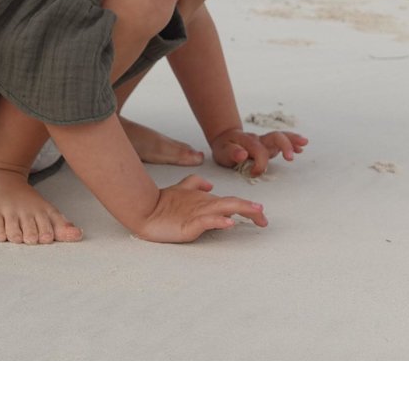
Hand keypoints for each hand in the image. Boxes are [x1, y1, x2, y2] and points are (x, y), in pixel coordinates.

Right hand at [135, 174, 267, 243]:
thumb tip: (210, 185)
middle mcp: (204, 204)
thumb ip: (195, 184)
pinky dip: (219, 221)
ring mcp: (197, 213)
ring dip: (242, 209)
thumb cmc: (162, 202)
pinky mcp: (189, 224)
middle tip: (264, 218)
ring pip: (224, 208)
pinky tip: (229, 223)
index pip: (230, 201)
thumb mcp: (181, 189)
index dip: (247, 206)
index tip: (260, 214)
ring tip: (257, 213)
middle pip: (232, 203)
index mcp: (204, 198)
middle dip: (251, 210)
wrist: (144, 209)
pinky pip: (207, 221)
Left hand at [210, 127, 307, 176]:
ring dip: (292, 140)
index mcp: (247, 141)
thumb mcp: (222, 151)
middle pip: (274, 137)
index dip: (258, 164)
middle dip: (284, 145)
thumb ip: (232, 152)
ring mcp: (265, 141)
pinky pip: (282, 142)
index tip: (252, 173)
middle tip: (291, 157)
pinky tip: (301, 148)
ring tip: (304, 143)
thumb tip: (242, 154)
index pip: (259, 151)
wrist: (225, 139)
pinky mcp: (269, 146)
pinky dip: (292, 143)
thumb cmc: (225, 147)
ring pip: (281, 137)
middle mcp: (259, 139)